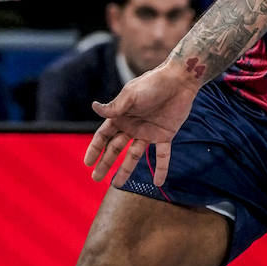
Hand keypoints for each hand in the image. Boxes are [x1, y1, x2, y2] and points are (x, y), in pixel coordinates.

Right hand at [83, 62, 201, 188]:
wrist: (179, 80)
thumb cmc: (153, 84)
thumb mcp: (131, 95)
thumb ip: (115, 107)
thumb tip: (94, 107)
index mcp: (121, 116)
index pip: (104, 136)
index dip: (95, 149)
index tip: (87, 163)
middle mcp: (133, 126)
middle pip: (115, 148)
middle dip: (105, 163)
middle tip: (95, 178)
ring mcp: (148, 132)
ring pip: (134, 155)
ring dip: (126, 170)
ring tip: (117, 185)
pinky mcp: (165, 135)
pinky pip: (162, 156)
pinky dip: (161, 169)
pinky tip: (157, 183)